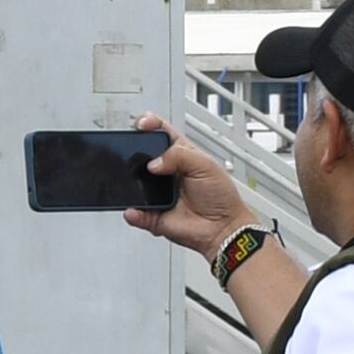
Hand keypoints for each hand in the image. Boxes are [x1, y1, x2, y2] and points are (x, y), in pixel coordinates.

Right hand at [121, 115, 248, 254]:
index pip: (160, 134)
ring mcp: (156, 193)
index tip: (143, 124)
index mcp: (180, 155)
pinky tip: (135, 209)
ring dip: (130, 182)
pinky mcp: (152, 214)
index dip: (150, 125)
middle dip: (133, 151)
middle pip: (141, 156)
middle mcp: (165, 173)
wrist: (223, 228)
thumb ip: (180, 155)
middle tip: (132, 151)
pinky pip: (135, 212)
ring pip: (133, 183)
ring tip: (134, 181)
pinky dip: (132, 212)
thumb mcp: (205, 165)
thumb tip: (153, 163)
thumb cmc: (221, 197)